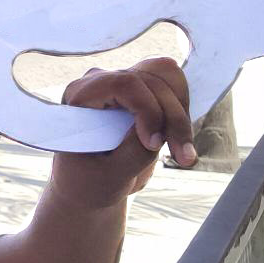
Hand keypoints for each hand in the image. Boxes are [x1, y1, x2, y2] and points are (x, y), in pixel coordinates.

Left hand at [50, 58, 193, 209]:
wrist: (91, 185)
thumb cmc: (90, 182)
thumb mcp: (110, 177)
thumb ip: (134, 152)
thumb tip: (160, 128)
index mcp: (79, 96)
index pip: (123, 83)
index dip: (148, 110)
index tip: (154, 146)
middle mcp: (99, 81)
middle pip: (151, 80)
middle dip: (173, 119)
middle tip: (184, 159)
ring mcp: (121, 82)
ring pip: (167, 77)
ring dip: (181, 115)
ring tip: (183, 153)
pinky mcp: (142, 89)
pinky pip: (173, 84)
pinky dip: (183, 110)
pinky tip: (178, 139)